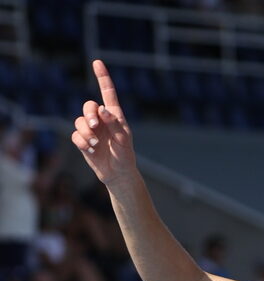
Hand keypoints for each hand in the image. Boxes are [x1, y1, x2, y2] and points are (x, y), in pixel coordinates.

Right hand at [71, 60, 136, 185]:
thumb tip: (103, 109)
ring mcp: (91, 130)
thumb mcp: (124, 140)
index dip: (102, 77)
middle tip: (95, 126)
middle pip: (88, 106)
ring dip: (86, 132)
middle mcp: (101, 120)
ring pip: (79, 121)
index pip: (108, 93)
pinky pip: (76, 136)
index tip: (97, 62)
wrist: (118, 174)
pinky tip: (92, 150)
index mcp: (114, 116)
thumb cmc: (125, 155)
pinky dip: (83, 143)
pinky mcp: (83, 140)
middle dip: (89, 114)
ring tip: (96, 144)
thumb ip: (115, 124)